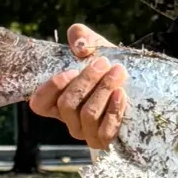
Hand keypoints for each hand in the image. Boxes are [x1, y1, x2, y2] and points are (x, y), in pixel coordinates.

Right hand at [28, 23, 127, 149]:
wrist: (137, 82)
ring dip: (103, 90)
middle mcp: (70, 121)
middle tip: (103, 63)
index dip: (50, 89)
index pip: (39, 104)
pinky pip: (106, 130)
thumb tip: (80, 47)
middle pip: (67, 104)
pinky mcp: (106, 141)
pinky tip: (121, 93)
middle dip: (86, 81)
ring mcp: (87, 134)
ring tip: (118, 72)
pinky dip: (114, 110)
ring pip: (88, 114)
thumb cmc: (107, 66)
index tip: (70, 71)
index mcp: (58, 102)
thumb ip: (81, 36)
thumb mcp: (93, 46)